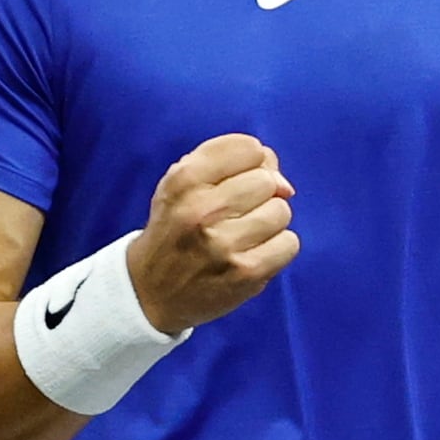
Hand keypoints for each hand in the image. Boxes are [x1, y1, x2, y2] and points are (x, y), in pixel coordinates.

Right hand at [129, 132, 297, 329]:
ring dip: (269, 222)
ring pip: (281, 211)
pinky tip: (254, 253)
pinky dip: (277, 248)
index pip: (248, 148)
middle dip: (260, 194)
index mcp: (184, 180)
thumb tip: (284, 182)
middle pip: (267, 181)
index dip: (250, 163)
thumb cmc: (174, 229)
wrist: (150, 291)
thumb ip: (229, 164)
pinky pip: (289, 244)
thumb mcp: (182, 184)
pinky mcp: (246, 273)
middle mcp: (202, 209)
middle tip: (237, 213)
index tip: (237, 180)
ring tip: (244, 234)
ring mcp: (224, 243)